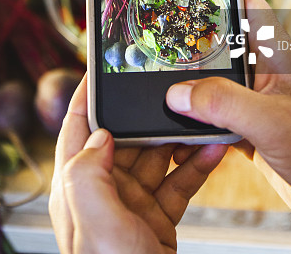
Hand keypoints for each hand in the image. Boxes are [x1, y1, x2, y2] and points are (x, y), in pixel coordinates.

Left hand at [49, 75, 226, 253]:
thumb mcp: (95, 225)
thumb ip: (89, 173)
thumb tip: (100, 134)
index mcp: (77, 187)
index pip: (77, 127)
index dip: (88, 94)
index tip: (103, 66)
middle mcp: (102, 192)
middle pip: (125, 137)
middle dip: (148, 113)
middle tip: (172, 89)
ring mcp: (130, 206)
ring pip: (156, 157)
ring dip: (178, 137)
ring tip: (202, 116)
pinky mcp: (156, 220)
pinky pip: (178, 184)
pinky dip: (196, 166)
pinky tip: (213, 150)